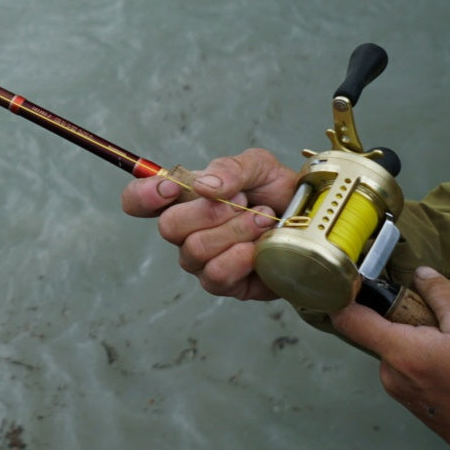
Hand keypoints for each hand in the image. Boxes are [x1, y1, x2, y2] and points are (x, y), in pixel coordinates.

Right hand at [120, 148, 299, 300]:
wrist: (312, 222)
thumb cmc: (279, 192)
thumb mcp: (259, 166)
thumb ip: (230, 167)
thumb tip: (205, 185)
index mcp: (184, 198)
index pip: (137, 200)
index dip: (143, 195)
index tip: (171, 188)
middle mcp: (185, 231)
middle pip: (167, 226)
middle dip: (208, 211)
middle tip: (242, 201)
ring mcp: (201, 260)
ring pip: (195, 249)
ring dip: (235, 231)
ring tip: (262, 219)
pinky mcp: (223, 284)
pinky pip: (216, 274)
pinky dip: (241, 257)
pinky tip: (259, 248)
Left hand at [330, 267, 449, 449]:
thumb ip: (444, 295)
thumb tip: (420, 275)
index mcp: (400, 353)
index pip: (348, 318)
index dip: (346, 294)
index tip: (357, 279)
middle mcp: (390, 373)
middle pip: (388, 329)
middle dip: (423, 321)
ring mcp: (399, 390)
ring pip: (410, 348)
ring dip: (440, 344)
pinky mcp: (412, 401)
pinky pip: (419, 368)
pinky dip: (443, 362)